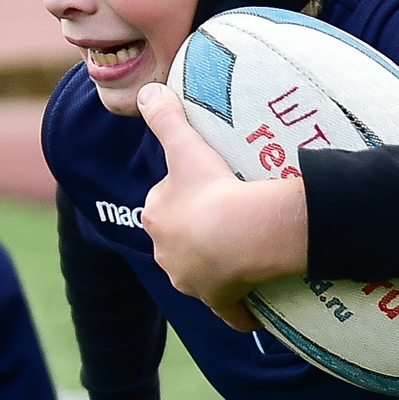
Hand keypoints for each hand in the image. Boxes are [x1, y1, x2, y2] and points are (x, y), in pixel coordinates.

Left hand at [137, 83, 308, 332]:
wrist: (240, 232)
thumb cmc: (209, 187)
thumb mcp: (185, 144)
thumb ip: (164, 116)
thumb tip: (147, 90)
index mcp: (156, 217)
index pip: (162, 204)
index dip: (182, 195)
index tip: (206, 186)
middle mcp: (167, 253)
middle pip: (180, 240)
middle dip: (197, 232)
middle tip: (229, 216)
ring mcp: (192, 281)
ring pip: (200, 273)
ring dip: (216, 266)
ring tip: (241, 252)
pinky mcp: (219, 301)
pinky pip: (228, 309)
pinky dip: (238, 308)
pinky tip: (251, 304)